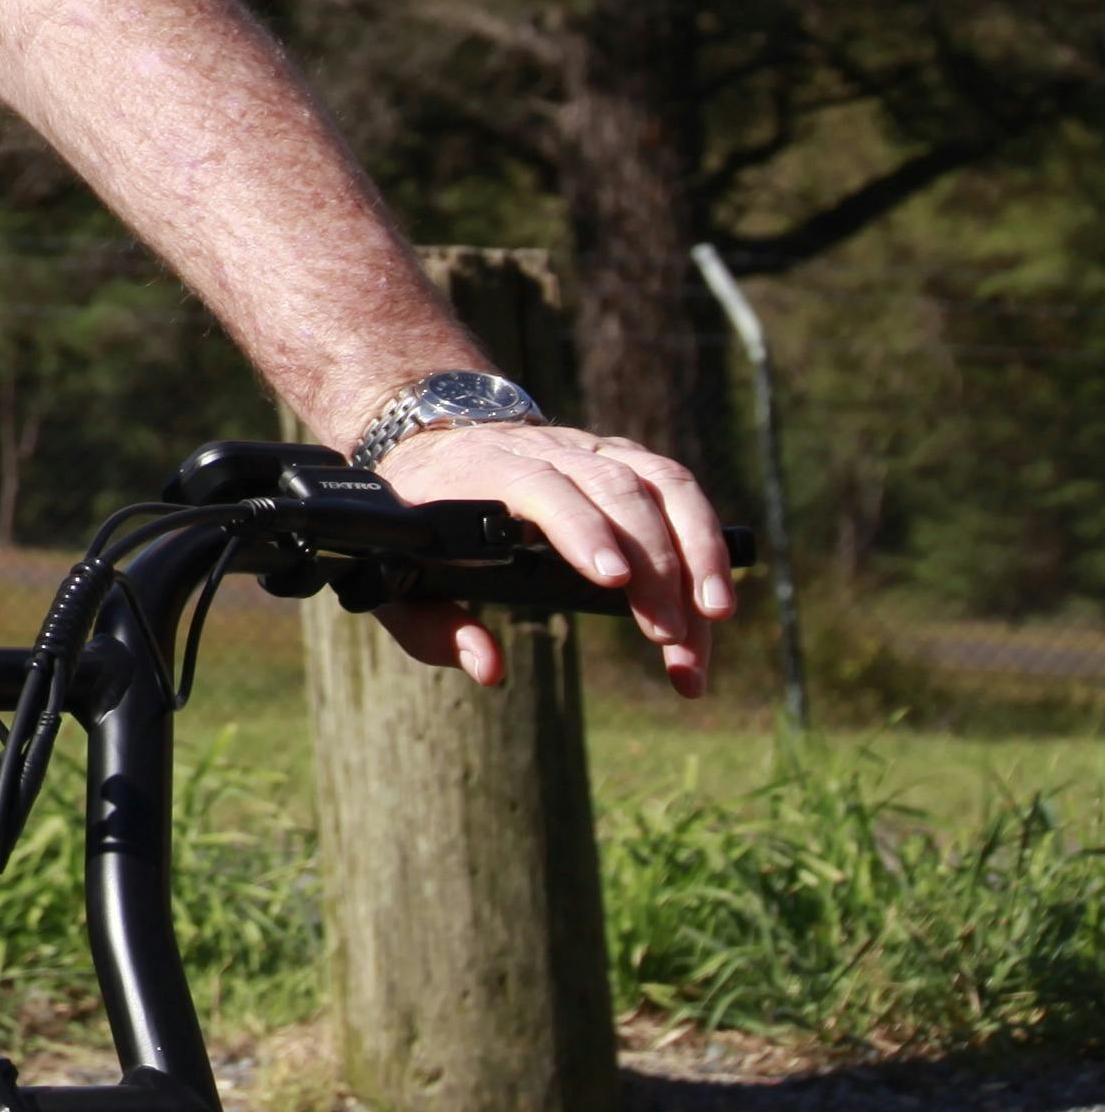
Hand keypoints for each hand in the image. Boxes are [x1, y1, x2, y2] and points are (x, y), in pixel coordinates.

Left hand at [366, 416, 740, 697]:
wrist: (431, 445)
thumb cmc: (416, 524)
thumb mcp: (397, 576)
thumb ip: (431, 626)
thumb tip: (489, 667)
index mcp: (483, 470)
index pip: (540, 487)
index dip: (581, 528)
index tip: (613, 580)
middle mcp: (545, 449)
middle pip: (615, 491)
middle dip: (654, 565)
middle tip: (670, 639)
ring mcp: (591, 449)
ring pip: (661, 484)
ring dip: (697, 551)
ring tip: (712, 620)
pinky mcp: (624, 458)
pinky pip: (678, 488)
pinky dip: (707, 539)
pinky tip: (713, 596)